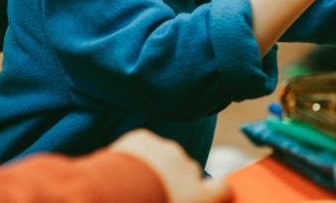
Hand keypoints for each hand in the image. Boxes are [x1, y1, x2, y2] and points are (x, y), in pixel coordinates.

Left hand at [111, 130, 231, 202]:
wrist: (112, 197)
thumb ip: (187, 199)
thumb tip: (181, 195)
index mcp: (199, 195)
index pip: (222, 189)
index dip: (216, 192)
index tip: (206, 195)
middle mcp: (188, 168)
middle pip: (187, 172)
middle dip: (175, 181)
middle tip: (154, 194)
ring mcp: (166, 150)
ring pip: (163, 157)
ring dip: (155, 167)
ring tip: (134, 184)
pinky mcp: (142, 138)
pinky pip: (142, 146)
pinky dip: (135, 156)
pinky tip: (123, 171)